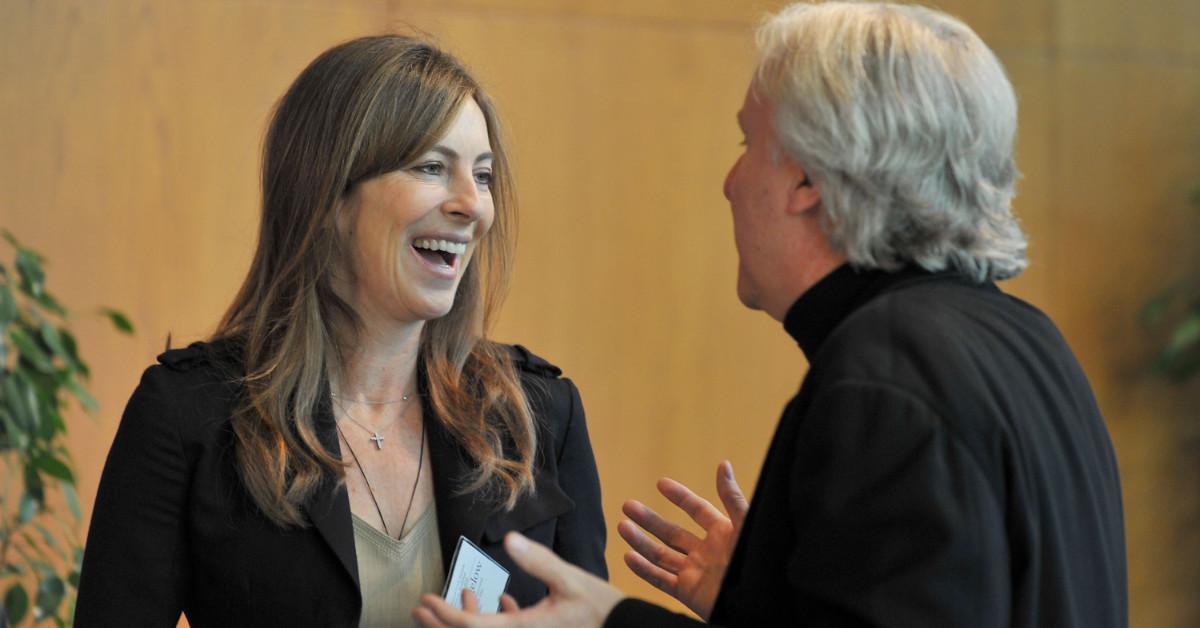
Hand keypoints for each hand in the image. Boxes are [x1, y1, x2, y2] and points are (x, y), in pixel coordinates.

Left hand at [413, 532, 623, 627]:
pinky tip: (503, 602)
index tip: (427, 600)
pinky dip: (495, 620)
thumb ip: (539, 560)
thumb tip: (511, 539)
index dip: (444, 615)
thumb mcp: (570, 579)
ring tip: (453, 601)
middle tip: (420, 608)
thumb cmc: (600, 608)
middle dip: (441, 625)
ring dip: (465, 621)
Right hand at [618, 460, 747, 619]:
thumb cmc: (759, 563)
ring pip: (661, 555)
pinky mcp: (689, 593)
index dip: (679, 496)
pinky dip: (644, 570)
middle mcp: (706, 552)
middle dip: (649, 519)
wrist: (762, 603)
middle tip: (628, 505)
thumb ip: (732, 498)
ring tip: (621, 526)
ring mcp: (695, 573)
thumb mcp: (746, 525)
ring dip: (640, 541)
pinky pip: (661, 580)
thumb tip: (723, 464)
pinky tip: (628, 556)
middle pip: (671, 533)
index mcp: (723, 533)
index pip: (696, 510)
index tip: (660, 483)